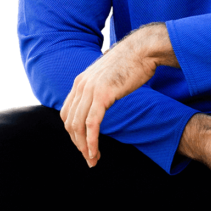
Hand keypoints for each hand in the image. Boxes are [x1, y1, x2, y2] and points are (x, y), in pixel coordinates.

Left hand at [61, 41, 156, 165]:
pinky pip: (92, 124)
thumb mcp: (108, 77)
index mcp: (80, 82)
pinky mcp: (103, 94)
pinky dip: (91, 141)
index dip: (73, 133)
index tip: (83, 145)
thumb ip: (100, 89)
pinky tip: (95, 151)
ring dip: (84, 147)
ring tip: (92, 159)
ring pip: (78, 125)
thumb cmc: (131, 63)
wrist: (143, 50)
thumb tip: (102, 101)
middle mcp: (81, 85)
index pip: (67, 113)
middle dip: (77, 144)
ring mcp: (90, 89)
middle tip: (88, 158)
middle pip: (70, 122)